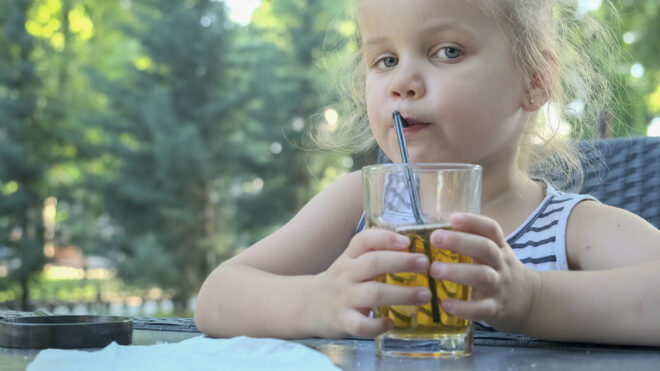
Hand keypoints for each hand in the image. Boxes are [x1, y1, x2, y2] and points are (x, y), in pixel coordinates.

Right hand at [311, 229, 432, 337]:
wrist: (308, 306)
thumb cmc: (340, 282)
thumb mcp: (350, 262)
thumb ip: (374, 254)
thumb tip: (413, 249)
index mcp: (348, 257)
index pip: (363, 240)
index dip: (385, 238)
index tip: (408, 241)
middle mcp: (345, 274)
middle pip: (374, 263)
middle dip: (402, 262)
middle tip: (425, 264)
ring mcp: (343, 298)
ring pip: (373, 294)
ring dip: (402, 294)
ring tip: (425, 295)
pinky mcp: (342, 321)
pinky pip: (361, 325)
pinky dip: (378, 325)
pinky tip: (391, 323)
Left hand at [428, 213, 541, 333]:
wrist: (531, 302)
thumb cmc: (500, 272)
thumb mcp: (495, 253)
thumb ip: (472, 242)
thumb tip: (435, 227)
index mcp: (498, 248)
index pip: (491, 229)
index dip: (473, 221)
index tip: (452, 218)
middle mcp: (500, 264)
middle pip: (485, 248)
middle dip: (459, 241)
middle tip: (435, 238)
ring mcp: (499, 286)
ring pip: (482, 276)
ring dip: (457, 272)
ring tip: (434, 270)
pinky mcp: (495, 309)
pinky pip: (481, 309)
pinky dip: (463, 308)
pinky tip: (445, 304)